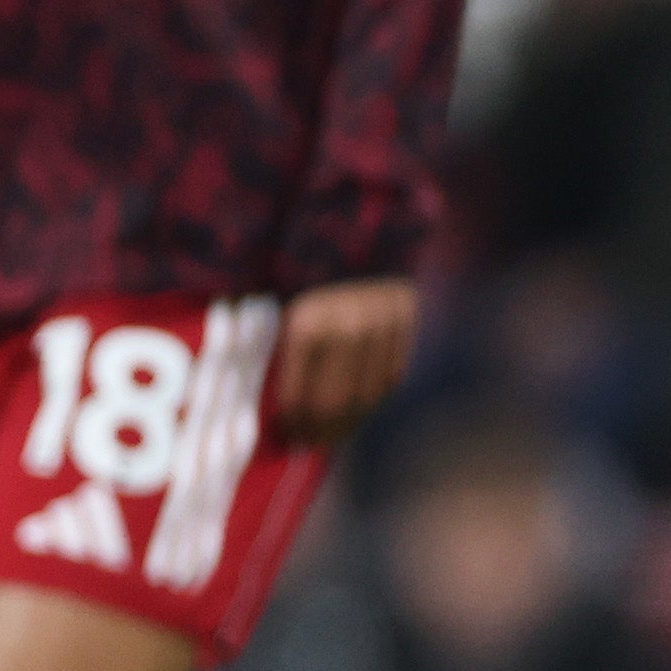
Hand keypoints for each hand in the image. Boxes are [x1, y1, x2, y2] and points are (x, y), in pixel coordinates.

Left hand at [265, 279, 417, 446]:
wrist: (349, 228)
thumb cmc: (296, 265)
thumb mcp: (272, 298)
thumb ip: (268, 345)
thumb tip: (264, 401)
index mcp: (307, 323)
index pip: (301, 394)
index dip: (293, 421)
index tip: (286, 432)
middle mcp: (350, 326)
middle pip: (337, 402)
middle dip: (320, 429)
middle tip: (306, 442)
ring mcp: (383, 325)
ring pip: (368, 396)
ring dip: (348, 422)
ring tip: (329, 433)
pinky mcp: (405, 322)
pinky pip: (390, 376)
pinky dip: (370, 398)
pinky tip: (353, 408)